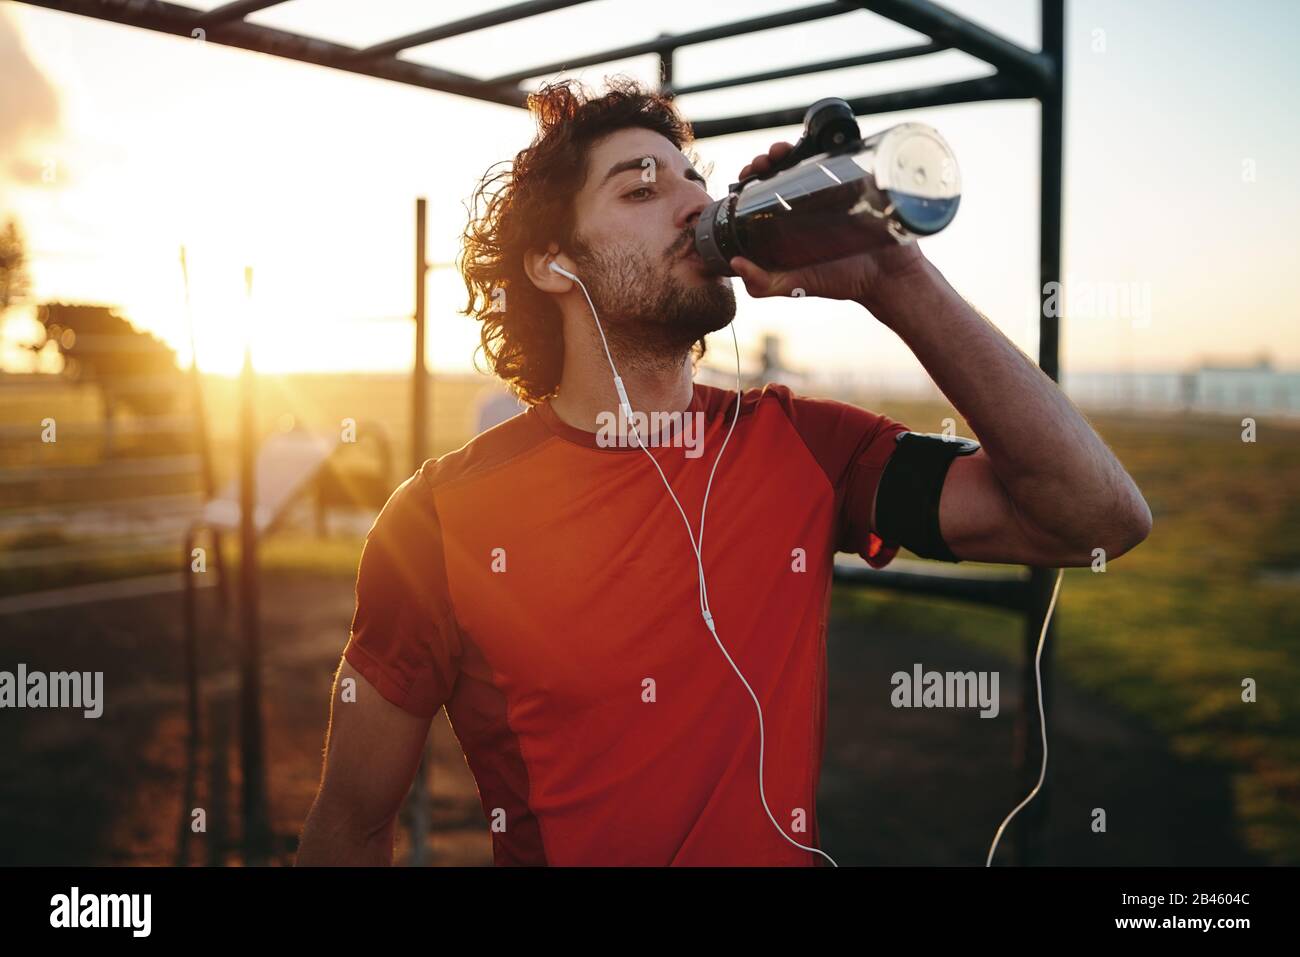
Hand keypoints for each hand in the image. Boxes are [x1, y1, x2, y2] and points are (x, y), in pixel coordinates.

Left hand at [730, 141, 927, 305]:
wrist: (888, 277)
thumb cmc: (841, 282)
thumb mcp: (795, 285)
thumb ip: (763, 284)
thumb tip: (735, 263)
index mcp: (789, 220)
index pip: (762, 190)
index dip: (750, 177)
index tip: (747, 174)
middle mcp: (809, 201)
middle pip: (780, 170)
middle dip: (766, 159)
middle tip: (764, 161)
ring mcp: (834, 188)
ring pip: (805, 158)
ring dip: (788, 148)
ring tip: (781, 152)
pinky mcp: (859, 179)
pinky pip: (840, 153)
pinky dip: (824, 142)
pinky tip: (812, 144)